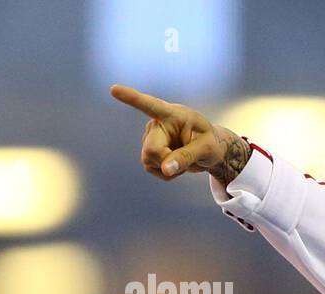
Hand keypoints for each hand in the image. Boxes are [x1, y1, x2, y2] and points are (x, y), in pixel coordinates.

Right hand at [109, 83, 248, 183]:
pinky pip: (151, 167)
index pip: (150, 105)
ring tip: (183, 158)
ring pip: (149, 161)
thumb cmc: (211, 144)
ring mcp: (149, 136)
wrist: (208, 150)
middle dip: (167, 162)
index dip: (132, 98)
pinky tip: (175, 163)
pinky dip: (166, 172)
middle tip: (186, 161)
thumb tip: (165, 170)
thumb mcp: (206, 150)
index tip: (114, 89)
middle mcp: (157, 123)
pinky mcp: (147, 150)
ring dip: (168, 168)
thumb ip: (187, 157)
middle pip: (151, 150)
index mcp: (173, 114)